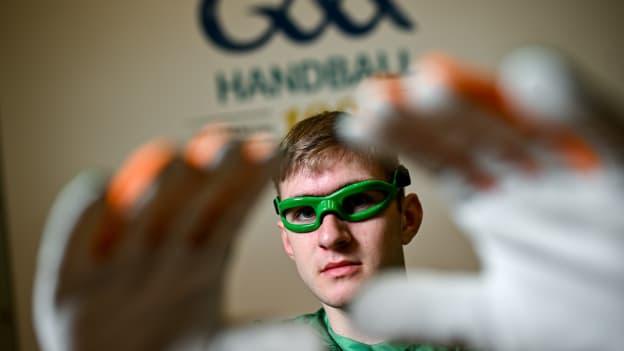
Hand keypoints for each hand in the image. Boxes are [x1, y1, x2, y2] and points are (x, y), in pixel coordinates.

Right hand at [33, 125, 318, 350]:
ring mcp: (118, 261)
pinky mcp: (69, 281)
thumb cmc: (170, 343)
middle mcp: (162, 249)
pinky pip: (73, 241)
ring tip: (175, 158)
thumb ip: (261, 338)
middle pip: (190, 203)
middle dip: (210, 172)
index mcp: (201, 256)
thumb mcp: (219, 340)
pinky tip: (97, 186)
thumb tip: (311, 345)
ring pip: (138, 215)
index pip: (229, 210)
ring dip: (154, 188)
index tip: (270, 150)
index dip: (248, 180)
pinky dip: (82, 215)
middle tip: (231, 141)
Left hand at [340, 47, 623, 349]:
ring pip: (525, 128)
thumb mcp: (493, 316)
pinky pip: (602, 134)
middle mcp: (527, 178)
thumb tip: (365, 304)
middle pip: (472, 136)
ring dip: (481, 103)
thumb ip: (430, 308)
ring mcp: (574, 173)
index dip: (401, 140)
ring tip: (433, 81)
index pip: (440, 160)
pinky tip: (534, 79)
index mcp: (493, 200)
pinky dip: (573, 106)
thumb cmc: (575, 317)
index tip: (358, 126)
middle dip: (427, 115)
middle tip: (380, 95)